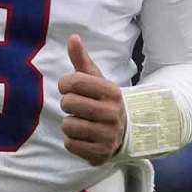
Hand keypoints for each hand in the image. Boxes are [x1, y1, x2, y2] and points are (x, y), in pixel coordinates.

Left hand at [58, 34, 126, 165]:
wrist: (125, 132)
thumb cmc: (103, 101)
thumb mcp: (96, 80)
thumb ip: (82, 60)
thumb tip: (73, 37)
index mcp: (112, 91)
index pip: (74, 81)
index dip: (66, 84)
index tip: (71, 88)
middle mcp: (112, 114)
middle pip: (68, 103)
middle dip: (68, 104)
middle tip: (78, 107)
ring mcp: (108, 135)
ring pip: (67, 126)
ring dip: (70, 124)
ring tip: (82, 122)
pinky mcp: (101, 154)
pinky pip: (70, 144)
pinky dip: (72, 141)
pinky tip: (84, 137)